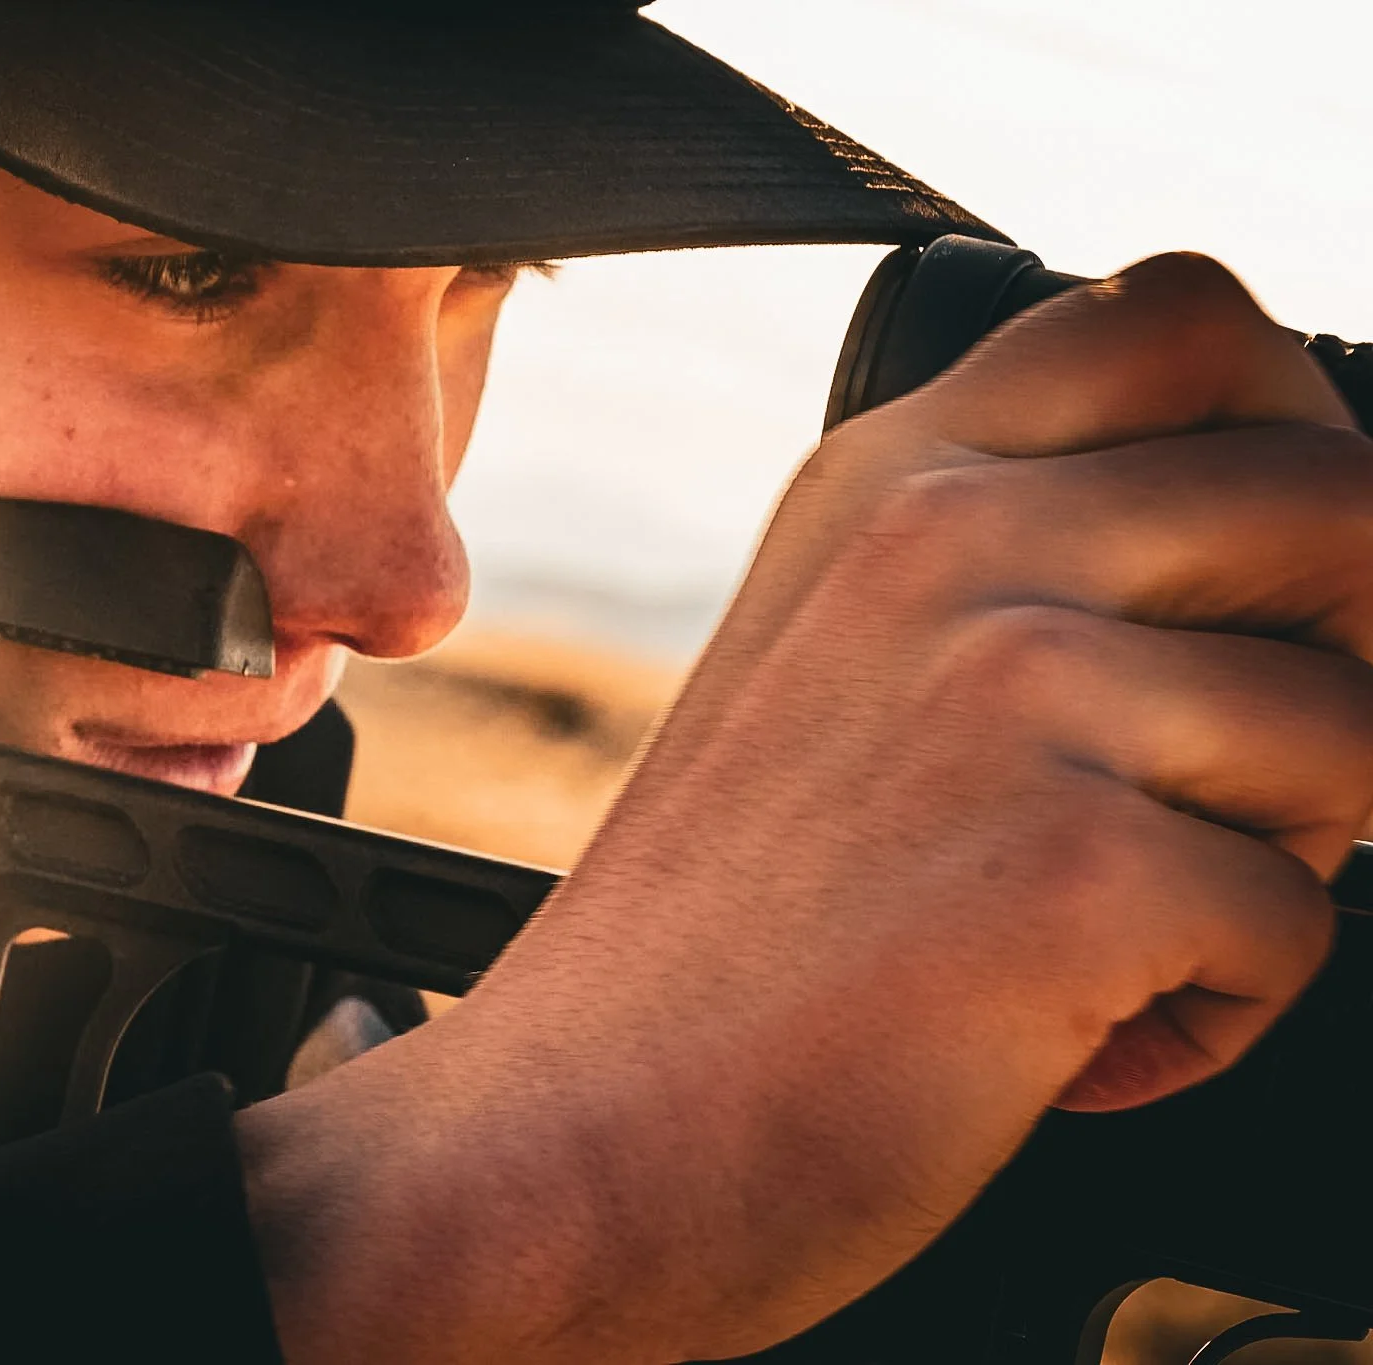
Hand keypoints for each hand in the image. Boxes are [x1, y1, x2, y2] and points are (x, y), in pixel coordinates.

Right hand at [239, 254, 1372, 1363]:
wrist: (572, 1133)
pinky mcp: (1066, 864)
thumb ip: (1007, 567)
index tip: (1274, 576)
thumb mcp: (827, 665)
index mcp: (885, 480)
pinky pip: (1298, 928)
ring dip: (1283, 865)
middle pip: (1339, 495)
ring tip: (1117, 943)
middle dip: (1348, 661)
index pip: (1183, 315)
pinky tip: (1072, 1042)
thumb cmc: (716, 936)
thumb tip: (1280, 578)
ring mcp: (1006, 687)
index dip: (1298, 426)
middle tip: (1233, 789)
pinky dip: (1220, 1015)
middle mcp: (943, 542)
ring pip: (1354, 731)